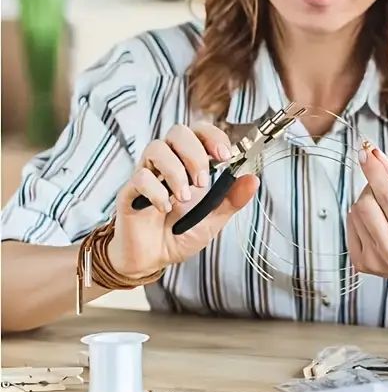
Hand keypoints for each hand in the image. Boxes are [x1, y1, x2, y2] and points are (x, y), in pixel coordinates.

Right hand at [109, 123, 258, 277]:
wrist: (153, 259)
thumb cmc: (181, 233)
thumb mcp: (214, 219)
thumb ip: (232, 200)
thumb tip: (252, 179)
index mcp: (189, 163)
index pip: (199, 132)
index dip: (212, 136)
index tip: (225, 156)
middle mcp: (167, 162)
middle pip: (177, 132)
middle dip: (194, 153)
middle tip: (202, 182)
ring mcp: (147, 174)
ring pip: (156, 148)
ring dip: (176, 171)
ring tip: (183, 198)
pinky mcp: (130, 190)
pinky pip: (140, 177)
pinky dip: (156, 191)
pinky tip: (164, 208)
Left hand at [346, 145, 387, 286]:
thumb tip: (377, 157)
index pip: (387, 196)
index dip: (374, 171)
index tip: (366, 152)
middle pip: (366, 204)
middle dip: (373, 189)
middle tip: (386, 192)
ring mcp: (374, 262)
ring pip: (355, 212)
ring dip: (367, 203)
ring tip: (385, 212)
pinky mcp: (361, 265)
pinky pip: (350, 225)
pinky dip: (360, 218)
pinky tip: (377, 224)